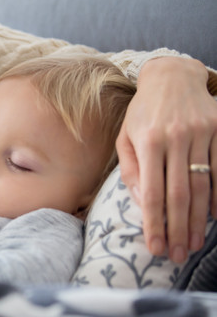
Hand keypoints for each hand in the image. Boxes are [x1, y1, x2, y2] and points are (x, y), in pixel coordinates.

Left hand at [116, 56, 215, 262]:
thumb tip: (139, 201)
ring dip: (199, 219)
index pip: (150, 192)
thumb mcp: (125, 135)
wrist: (172, 76)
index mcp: (147, 141)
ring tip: (195, 243)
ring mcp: (201, 134)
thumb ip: (130, 168)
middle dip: (178, 229)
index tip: (155, 247)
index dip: (154, 223)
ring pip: (202, 186)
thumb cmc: (142, 112)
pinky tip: (215, 217)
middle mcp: (175, 138)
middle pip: (178, 195)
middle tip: (178, 255)